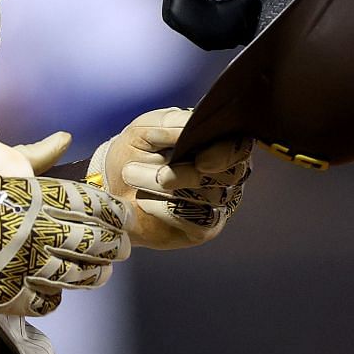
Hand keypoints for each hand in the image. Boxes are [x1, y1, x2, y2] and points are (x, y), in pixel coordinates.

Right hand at [0, 132, 131, 315]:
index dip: (114, 212)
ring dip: (95, 274)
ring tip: (101, 272)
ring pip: (77, 276)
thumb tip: (65, 139)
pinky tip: (60, 289)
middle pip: (93, 242)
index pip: (91, 204)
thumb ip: (28, 157)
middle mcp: (31, 231)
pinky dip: (59, 296)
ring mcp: (20, 268)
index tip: (123, 217)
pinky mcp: (6, 298)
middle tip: (122, 248)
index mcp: (29, 196)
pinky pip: (48, 301)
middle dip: (114, 245)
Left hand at [86, 108, 249, 250]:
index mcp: (219, 141)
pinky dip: (164, 210)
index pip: (239, 147)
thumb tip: (189, 126)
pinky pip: (197, 221)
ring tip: (132, 176)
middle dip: (184, 174)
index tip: (200, 161)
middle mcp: (228, 172)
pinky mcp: (206, 228)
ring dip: (163, 189)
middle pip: (227, 175)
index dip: (225, 155)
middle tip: (149, 171)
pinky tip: (144, 202)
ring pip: (207, 197)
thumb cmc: (136, 152)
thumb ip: (169, 124)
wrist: (114, 188)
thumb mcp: (145, 130)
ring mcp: (220, 202)